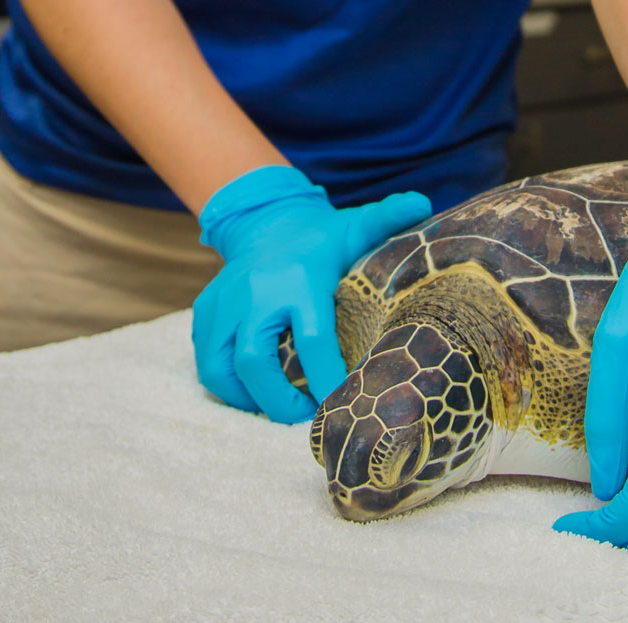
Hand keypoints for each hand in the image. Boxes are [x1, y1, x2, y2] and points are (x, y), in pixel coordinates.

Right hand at [192, 166, 430, 422]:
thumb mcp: (356, 226)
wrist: (267, 222)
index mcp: (298, 282)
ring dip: (249, 399)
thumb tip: (423, 202)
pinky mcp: (205, 314)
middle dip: (278, 401)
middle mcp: (255, 295)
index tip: (338, 401)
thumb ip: (389, 218)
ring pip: (219, 369)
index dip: (325, 376)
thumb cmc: (322, 239)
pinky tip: (256, 393)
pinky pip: (207, 363)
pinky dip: (229, 386)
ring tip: (280, 407)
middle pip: (254, 362)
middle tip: (306, 415)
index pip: (311, 339)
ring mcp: (223, 305)